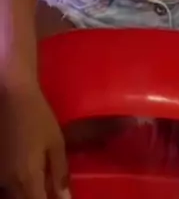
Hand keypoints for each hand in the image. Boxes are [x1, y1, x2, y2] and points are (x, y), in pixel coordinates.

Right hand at [0, 81, 68, 198]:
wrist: (12, 95)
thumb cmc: (38, 117)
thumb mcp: (55, 143)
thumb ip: (59, 173)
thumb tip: (65, 198)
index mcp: (27, 178)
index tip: (57, 198)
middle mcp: (8, 182)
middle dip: (37, 198)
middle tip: (48, 190)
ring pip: (12, 195)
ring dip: (25, 193)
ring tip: (39, 182)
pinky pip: (5, 185)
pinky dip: (15, 186)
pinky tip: (25, 176)